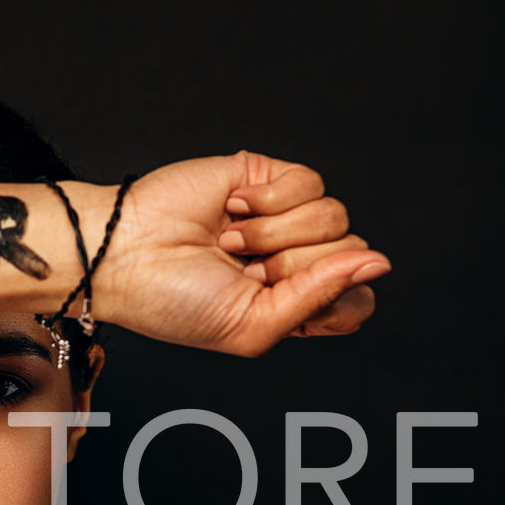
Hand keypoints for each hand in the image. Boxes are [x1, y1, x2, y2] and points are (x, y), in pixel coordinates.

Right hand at [95, 151, 388, 356]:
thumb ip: (321, 297)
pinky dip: (269, 201)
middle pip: (351, 255)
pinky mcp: (269, 178)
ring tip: (230, 242)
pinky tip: (234, 209)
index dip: (332, 300)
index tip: (284, 304)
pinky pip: (311, 183)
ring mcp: (285, 218)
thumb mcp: (254, 326)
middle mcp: (296, 261)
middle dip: (294, 268)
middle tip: (245, 273)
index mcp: (294, 307)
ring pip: (336, 218)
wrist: (124, 255)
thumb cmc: (173, 303)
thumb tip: (379, 263)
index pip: (357, 301)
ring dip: (275, 235)